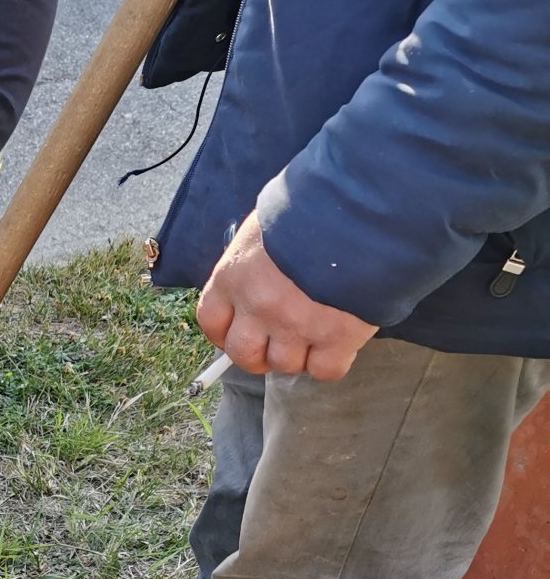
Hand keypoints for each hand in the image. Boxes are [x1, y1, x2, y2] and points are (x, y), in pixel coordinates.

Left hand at [196, 214, 377, 379]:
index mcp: (234, 276)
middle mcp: (258, 306)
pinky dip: (331, 362)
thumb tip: (254, 277)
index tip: (239, 333)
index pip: (212, 322)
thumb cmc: (313, 208)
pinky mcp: (336, 337)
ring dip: (298, 354)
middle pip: (244, 354)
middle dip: (259, 354)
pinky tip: (339, 342)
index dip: (225, 334)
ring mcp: (296, 325)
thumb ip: (255, 260)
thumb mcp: (267, 226)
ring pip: (285, 364)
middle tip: (279, 341)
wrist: (367, 208)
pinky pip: (325, 370)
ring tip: (315, 330)